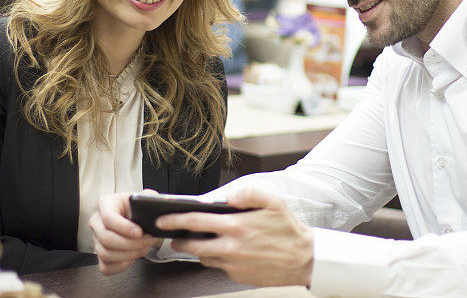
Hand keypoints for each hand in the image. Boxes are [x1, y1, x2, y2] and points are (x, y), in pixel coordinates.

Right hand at [89, 190, 162, 274]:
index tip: (140, 232)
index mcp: (106, 204)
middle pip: (106, 238)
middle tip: (148, 240)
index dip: (124, 227)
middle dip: (130, 244)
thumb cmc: (137, 208)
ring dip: (128, 254)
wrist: (135, 218)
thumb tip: (151, 199)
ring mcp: (96, 239)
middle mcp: (97, 222)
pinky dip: (121, 265)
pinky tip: (133, 257)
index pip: (108, 217)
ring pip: (105, 254)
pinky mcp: (100, 255)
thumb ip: (148, 196)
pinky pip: (105, 266)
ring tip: (144, 248)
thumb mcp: (143, 197)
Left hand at [158, 187, 313, 286]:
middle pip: (192, 244)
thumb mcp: (273, 201)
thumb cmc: (288, 229)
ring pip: (203, 257)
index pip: (195, 221)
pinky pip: (218, 266)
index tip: (162, 219)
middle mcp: (230, 246)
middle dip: (178, 239)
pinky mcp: (237, 275)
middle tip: (174, 235)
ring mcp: (232, 264)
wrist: (304, 259)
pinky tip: (221, 250)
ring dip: (197, 249)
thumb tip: (229, 195)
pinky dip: (215, 258)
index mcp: (236, 225)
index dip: (175, 219)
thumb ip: (249, 192)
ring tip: (197, 240)